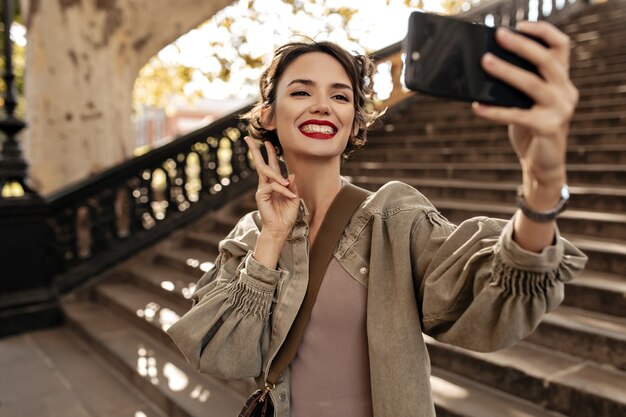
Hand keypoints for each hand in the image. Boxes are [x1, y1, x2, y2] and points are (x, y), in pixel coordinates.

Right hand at [244, 137, 299, 238]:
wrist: (281, 229)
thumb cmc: (287, 215)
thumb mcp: (294, 198)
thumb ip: (292, 187)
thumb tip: (291, 174)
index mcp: (275, 183)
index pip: (271, 165)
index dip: (269, 153)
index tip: (266, 142)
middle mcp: (266, 184)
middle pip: (260, 163)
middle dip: (255, 150)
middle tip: (248, 138)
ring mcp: (262, 189)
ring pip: (266, 172)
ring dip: (278, 175)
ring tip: (287, 184)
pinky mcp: (261, 195)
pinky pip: (272, 186)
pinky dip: (282, 189)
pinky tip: (289, 196)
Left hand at [472, 21, 577, 191]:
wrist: (543, 164)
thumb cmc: (531, 129)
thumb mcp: (526, 103)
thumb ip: (516, 86)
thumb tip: (486, 66)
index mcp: (562, 80)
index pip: (560, 46)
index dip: (543, 32)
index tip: (520, 26)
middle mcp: (566, 91)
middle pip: (546, 60)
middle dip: (521, 45)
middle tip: (498, 36)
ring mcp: (561, 110)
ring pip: (532, 83)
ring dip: (506, 71)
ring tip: (485, 62)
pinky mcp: (549, 128)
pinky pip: (517, 115)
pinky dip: (495, 111)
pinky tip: (477, 107)